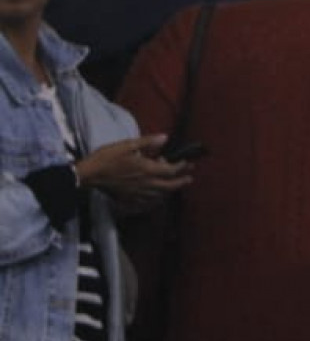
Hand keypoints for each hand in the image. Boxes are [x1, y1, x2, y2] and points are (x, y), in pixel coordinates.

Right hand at [75, 134, 191, 206]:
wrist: (89, 174)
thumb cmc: (107, 158)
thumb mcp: (127, 145)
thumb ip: (148, 142)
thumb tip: (165, 137)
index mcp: (148, 170)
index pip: (171, 170)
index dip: (181, 166)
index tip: (187, 163)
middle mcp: (147, 184)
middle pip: (170, 186)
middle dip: (182, 181)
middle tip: (189, 178)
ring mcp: (139, 193)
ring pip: (161, 195)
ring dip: (170, 189)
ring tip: (173, 184)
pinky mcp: (131, 199)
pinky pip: (149, 202)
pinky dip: (156, 198)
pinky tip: (156, 195)